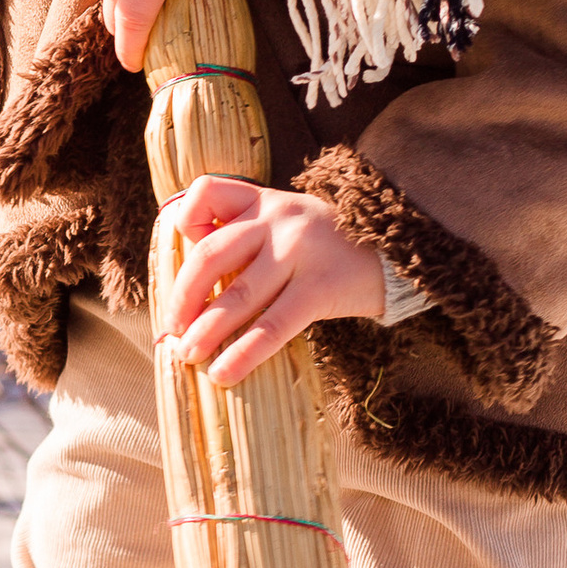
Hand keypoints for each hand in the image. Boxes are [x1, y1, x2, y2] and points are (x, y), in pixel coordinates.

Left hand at [166, 177, 385, 387]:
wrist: (395, 255)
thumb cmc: (327, 246)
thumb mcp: (289, 221)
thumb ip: (248, 235)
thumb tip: (195, 288)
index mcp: (265, 201)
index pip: (209, 194)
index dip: (186, 222)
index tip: (184, 251)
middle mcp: (278, 220)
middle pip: (211, 255)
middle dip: (183, 297)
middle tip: (171, 330)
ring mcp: (298, 252)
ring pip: (237, 296)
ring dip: (205, 332)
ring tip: (187, 355)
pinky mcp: (318, 288)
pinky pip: (270, 326)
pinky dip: (242, 354)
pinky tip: (223, 374)